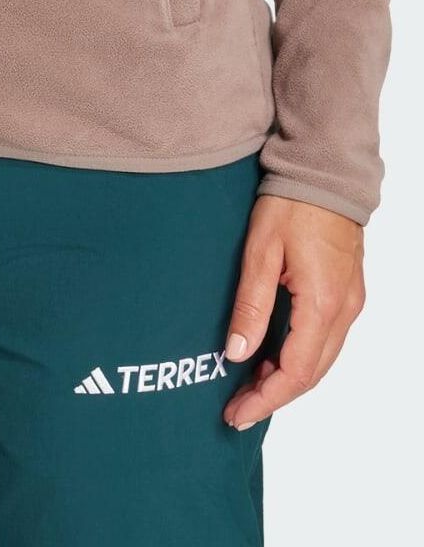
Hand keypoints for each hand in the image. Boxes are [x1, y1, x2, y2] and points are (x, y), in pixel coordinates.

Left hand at [222, 194, 364, 429]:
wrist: (326, 171)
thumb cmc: (292, 203)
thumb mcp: (261, 251)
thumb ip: (251, 305)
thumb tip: (236, 353)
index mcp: (322, 303)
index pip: (296, 372)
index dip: (265, 399)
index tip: (236, 414)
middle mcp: (344, 310)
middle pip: (311, 374)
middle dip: (273, 395)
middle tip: (236, 407)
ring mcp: (349, 302)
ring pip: (320, 360)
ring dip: (287, 378)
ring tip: (248, 385)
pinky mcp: (347, 293)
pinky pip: (325, 339)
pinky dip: (299, 357)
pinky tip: (272, 356)